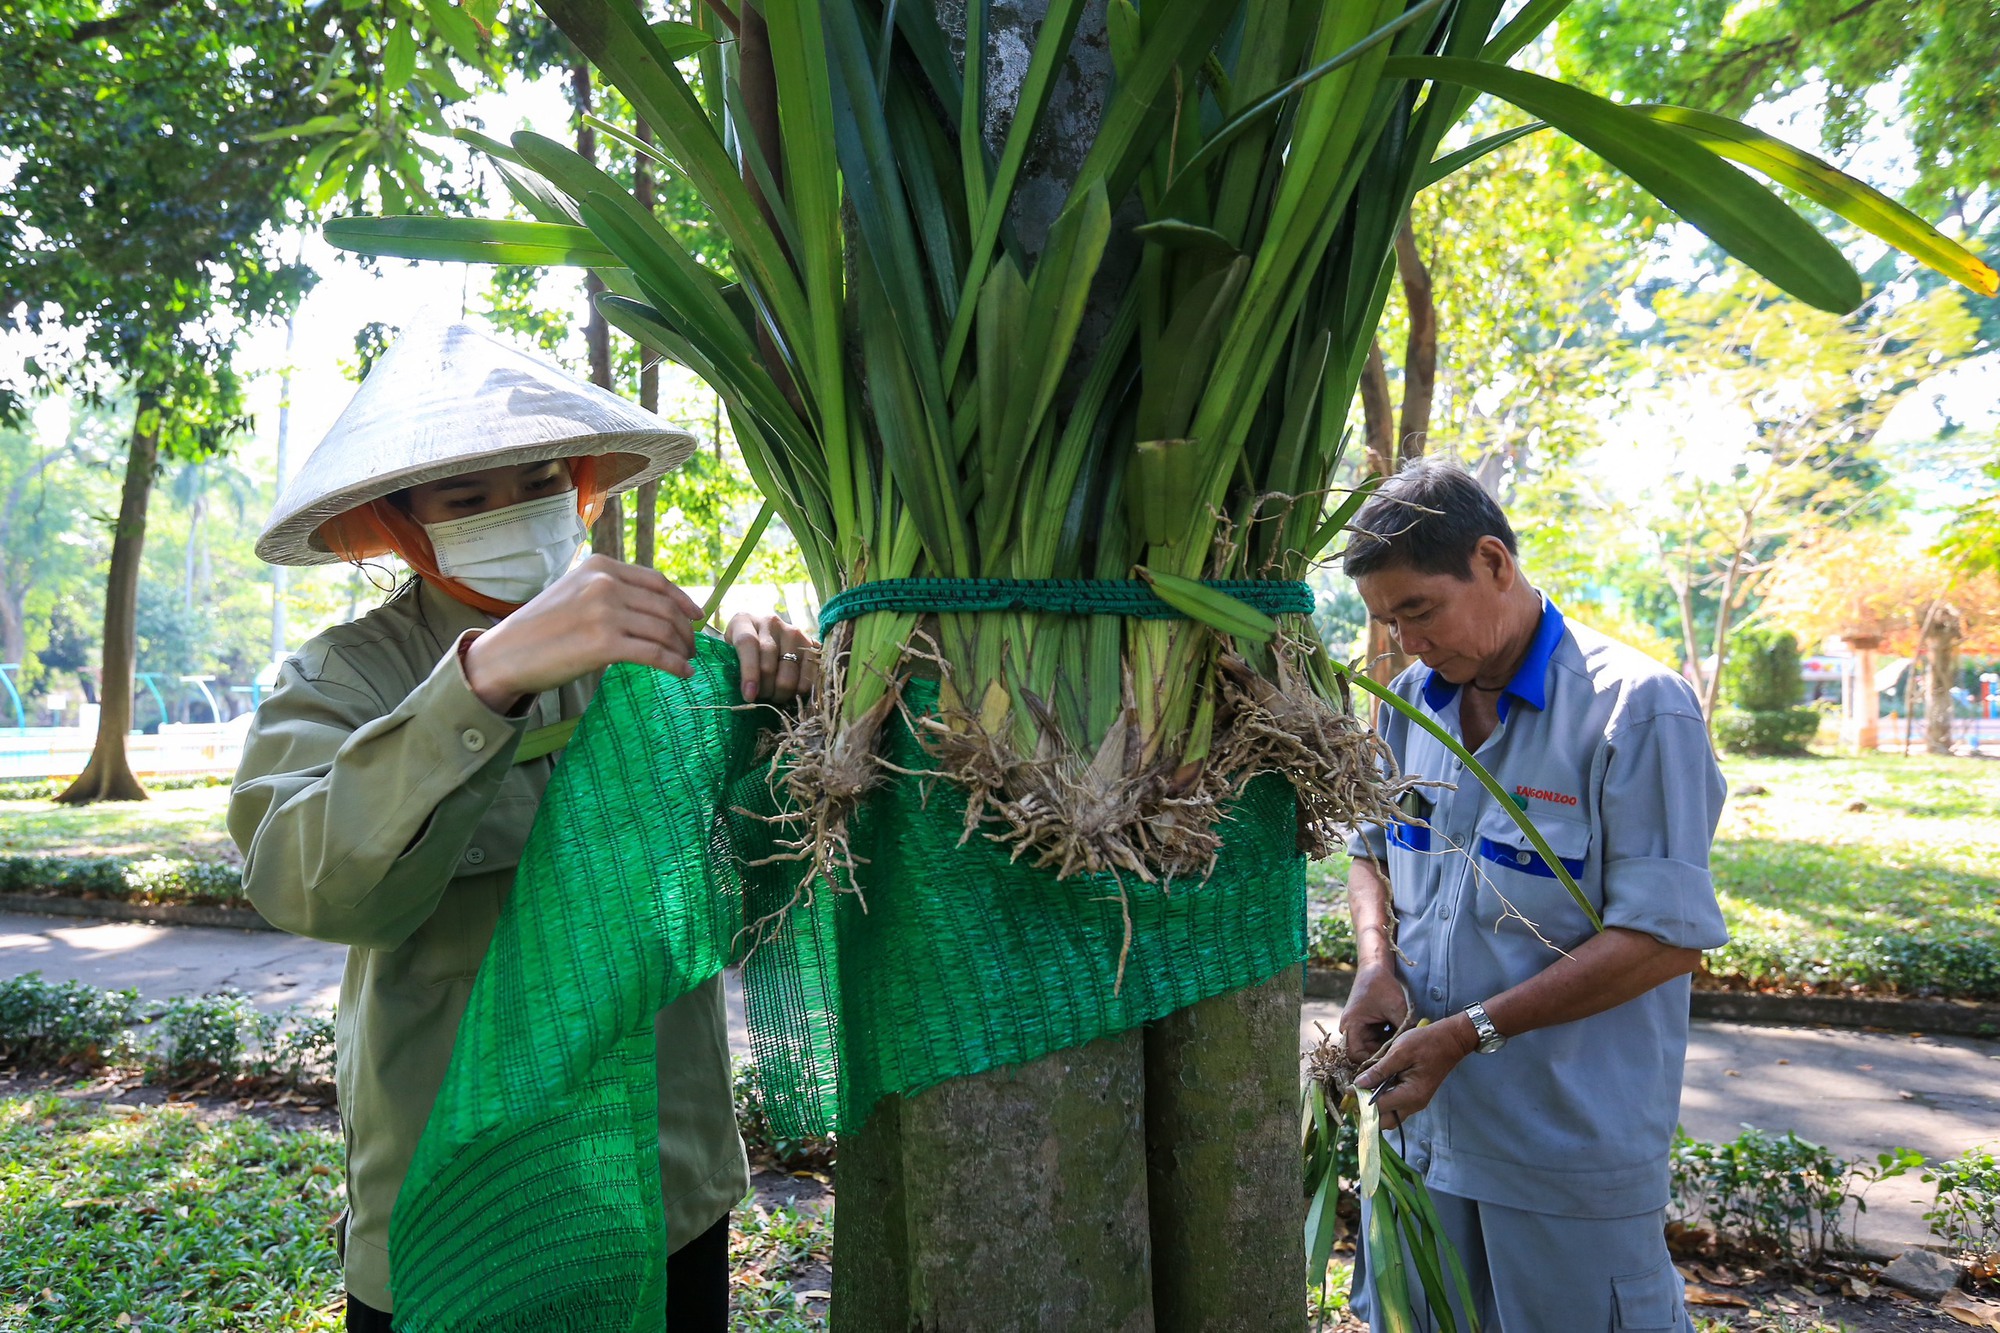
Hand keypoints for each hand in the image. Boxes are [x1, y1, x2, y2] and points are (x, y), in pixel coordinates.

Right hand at [462, 555, 699, 711]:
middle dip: (685, 630)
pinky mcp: (603, 644)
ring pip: (663, 630)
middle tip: (693, 647)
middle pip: (664, 607)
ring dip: (683, 648)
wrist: (505, 654)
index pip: (656, 581)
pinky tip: (683, 672)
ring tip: (687, 660)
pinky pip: (654, 654)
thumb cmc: (540, 628)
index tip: (696, 616)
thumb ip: (609, 590)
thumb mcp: (574, 591)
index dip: (682, 600)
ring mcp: (604, 612)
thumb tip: (652, 606)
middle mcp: (604, 583)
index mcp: (600, 566)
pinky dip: (675, 664)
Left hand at [724, 611, 818, 703]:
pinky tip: (791, 693)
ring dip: (781, 692)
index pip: (748, 644)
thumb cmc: (741, 649)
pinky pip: (808, 674)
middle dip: (765, 689)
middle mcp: (770, 622)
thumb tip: (747, 694)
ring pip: (789, 672)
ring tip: (774, 695)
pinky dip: (799, 690)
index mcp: (744, 622)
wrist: (764, 635)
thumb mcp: (729, 653)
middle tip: (761, 697)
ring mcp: (792, 631)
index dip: (749, 672)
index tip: (749, 696)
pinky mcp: (809, 643)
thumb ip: (733, 668)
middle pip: (769, 664)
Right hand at [1339, 963, 1410, 1062]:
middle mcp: (1350, 1028)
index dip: (1373, 1061)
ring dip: (1386, 1046)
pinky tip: (1399, 1035)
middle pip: (1364, 1053)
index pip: (1356, 1055)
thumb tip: (1415, 1046)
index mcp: (1351, 1025)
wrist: (1375, 967)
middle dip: (1382, 1053)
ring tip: (1402, 1044)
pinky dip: (1386, 1039)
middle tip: (1401, 1054)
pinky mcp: (1365, 1025)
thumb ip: (1404, 1028)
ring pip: (1371, 1047)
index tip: (1391, 1060)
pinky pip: (1375, 1039)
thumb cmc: (1381, 984)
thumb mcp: (1396, 1007)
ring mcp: (1357, 1027)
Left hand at [1353, 1014, 1476, 1130]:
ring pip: (1390, 1117)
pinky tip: (1376, 1087)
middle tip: (1355, 1095)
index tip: (1348, 1090)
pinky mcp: (1416, 1097)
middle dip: (1367, 1112)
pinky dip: (1384, 1102)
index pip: (1378, 1108)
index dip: (1360, 1100)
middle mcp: (1414, 1104)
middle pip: (1384, 1121)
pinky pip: (1396, 1107)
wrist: (1451, 1040)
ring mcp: (1416, 1103)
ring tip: (1363, 1091)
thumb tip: (1359, 1084)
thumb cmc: (1426, 1042)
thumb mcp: (1399, 1052)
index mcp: (1410, 1095)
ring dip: (1375, 1108)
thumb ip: (1379, 1070)